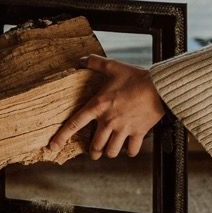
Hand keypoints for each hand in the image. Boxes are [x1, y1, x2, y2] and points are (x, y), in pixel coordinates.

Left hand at [49, 55, 166, 159]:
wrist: (159, 87)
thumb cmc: (135, 77)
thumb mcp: (112, 66)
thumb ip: (94, 63)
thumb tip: (81, 60)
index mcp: (98, 106)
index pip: (74, 123)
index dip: (61, 137)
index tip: (53, 147)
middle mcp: (109, 121)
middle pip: (95, 145)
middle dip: (93, 151)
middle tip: (93, 151)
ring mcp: (123, 129)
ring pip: (111, 151)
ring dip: (109, 152)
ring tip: (109, 150)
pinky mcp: (138, 133)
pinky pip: (131, 150)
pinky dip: (129, 151)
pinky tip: (128, 147)